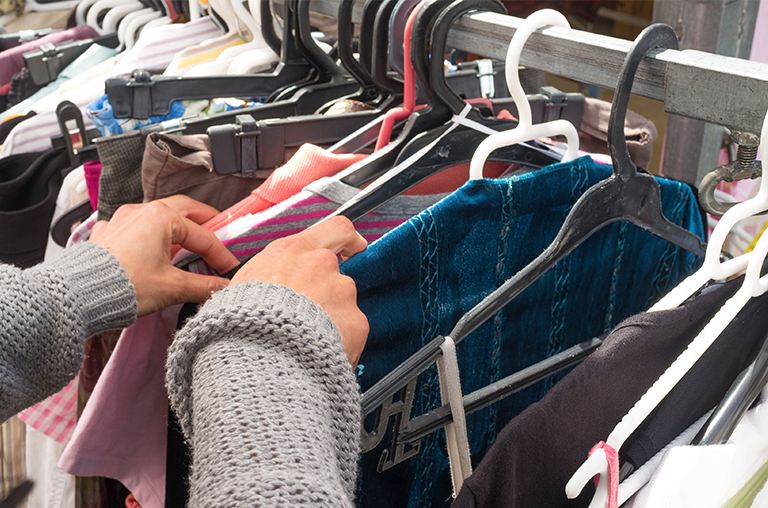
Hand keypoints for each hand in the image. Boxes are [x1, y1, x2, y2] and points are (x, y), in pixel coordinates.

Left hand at [90, 196, 239, 316]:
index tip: (230, 269)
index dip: (220, 254)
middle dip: (204, 224)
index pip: (203, 235)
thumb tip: (224, 288)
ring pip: (158, 217)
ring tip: (188, 244)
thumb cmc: (124, 285)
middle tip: (218, 235)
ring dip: (177, 228)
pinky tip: (153, 250)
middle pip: (183, 211)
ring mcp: (121, 220)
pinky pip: (136, 228)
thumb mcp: (172, 288)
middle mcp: (141, 211)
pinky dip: (151, 236)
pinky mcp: (107, 234)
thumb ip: (204, 286)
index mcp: (162, 217)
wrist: (78, 296)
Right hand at [232, 216, 368, 365]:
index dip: (348, 239)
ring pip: (344, 301)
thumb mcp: (244, 284)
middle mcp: (321, 265)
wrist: (258, 361)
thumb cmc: (243, 325)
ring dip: (332, 317)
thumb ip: (271, 273)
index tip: (352, 246)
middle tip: (307, 316)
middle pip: (336, 272)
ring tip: (306, 339)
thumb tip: (272, 281)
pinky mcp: (356, 321)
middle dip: (326, 292)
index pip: (336, 229)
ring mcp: (341, 292)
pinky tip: (319, 351)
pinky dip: (342, 340)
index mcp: (292, 251)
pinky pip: (352, 329)